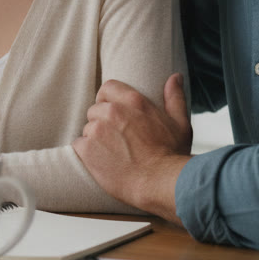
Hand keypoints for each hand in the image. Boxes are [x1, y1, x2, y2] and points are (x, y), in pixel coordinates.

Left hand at [72, 74, 192, 221]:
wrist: (159, 183)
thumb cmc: (172, 155)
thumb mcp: (180, 123)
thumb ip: (175, 97)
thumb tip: (175, 77)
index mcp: (133, 101)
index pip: (108, 87)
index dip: (107, 99)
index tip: (111, 110)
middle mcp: (112, 112)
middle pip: (95, 110)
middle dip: (102, 122)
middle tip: (116, 140)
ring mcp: (97, 130)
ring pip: (87, 128)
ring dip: (95, 139)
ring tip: (111, 153)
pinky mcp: (86, 149)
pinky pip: (78, 145)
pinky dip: (86, 153)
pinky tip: (100, 162)